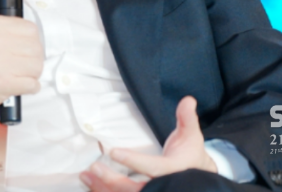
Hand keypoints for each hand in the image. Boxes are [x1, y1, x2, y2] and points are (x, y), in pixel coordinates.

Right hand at [0, 15, 43, 109]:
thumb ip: (7, 30)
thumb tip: (33, 39)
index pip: (31, 29)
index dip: (33, 41)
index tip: (28, 48)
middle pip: (36, 48)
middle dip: (35, 58)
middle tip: (27, 64)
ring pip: (36, 66)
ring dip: (33, 73)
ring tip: (23, 75)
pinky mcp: (1, 84)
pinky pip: (31, 84)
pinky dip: (31, 87)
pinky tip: (22, 85)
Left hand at [80, 96, 217, 190]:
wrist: (196, 179)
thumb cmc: (189, 156)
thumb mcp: (191, 136)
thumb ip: (187, 118)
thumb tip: (188, 100)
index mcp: (172, 171)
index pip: (152, 168)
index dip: (133, 161)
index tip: (114, 152)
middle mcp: (162, 187)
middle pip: (134, 189)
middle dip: (112, 180)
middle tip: (94, 167)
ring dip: (103, 188)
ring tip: (85, 175)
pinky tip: (91, 185)